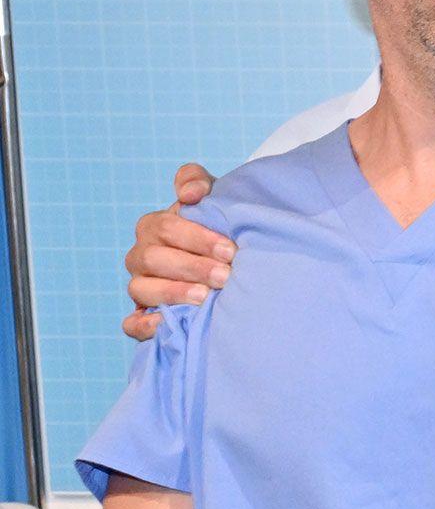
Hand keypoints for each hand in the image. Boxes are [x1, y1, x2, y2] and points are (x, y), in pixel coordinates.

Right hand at [122, 163, 234, 340]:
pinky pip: (131, 324)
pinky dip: (144, 326)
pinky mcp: (142, 315)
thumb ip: (197, 182)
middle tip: (225, 275)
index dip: (197, 238)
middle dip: (191, 267)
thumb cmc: (218, 225)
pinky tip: (168, 324)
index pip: (166, 227)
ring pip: (140, 290)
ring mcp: (140, 285)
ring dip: (172, 293)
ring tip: (204, 297)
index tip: (229, 249)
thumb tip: (189, 193)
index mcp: (155, 226)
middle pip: (153, 259)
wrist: (226, 256)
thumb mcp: (213, 197)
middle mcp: (143, 256)